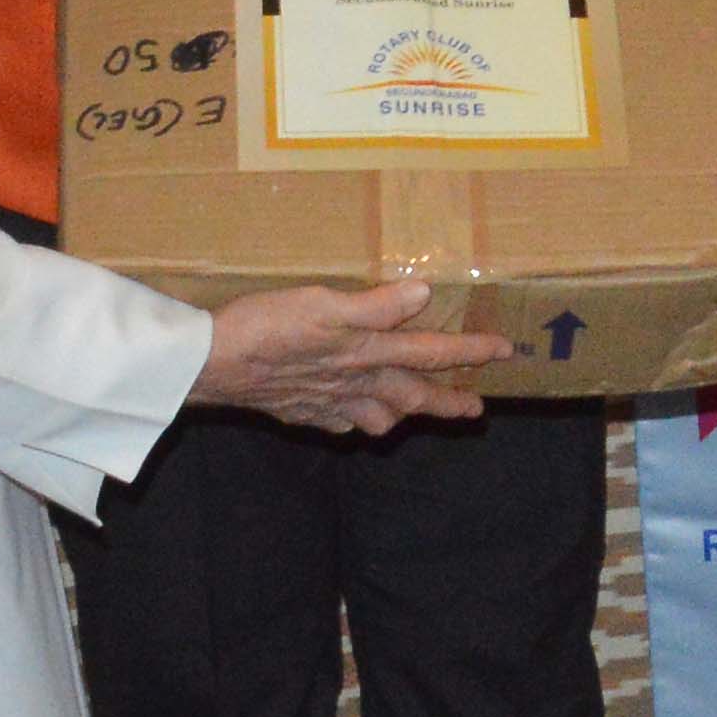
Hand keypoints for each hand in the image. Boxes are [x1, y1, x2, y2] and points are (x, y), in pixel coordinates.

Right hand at [193, 279, 515, 435]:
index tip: (504, 351)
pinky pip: (339, 421)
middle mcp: (354, 383)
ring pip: (377, 415)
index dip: (470, 350)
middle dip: (448, 402)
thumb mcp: (323, 303)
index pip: (431, 352)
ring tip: (414, 411)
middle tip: (475, 409)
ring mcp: (326, 402)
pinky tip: (351, 414)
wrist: (212, 363)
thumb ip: (375, 304)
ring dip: (402, 414)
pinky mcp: (299, 410)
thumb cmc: (267, 328)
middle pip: (413, 396)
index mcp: (367, 353)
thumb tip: (424, 295)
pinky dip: (355, 419)